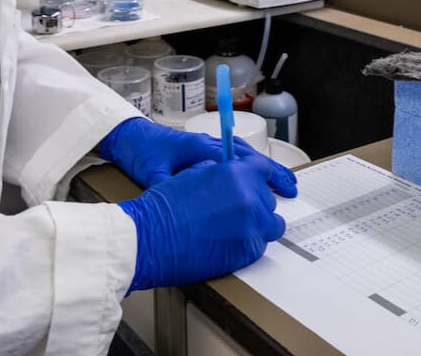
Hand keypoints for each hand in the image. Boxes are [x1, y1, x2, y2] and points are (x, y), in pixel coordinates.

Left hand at [99, 117, 296, 196]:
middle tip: (291, 188)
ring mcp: (210, 145)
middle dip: (272, 171)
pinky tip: (259, 179)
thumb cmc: (143, 154)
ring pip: (245, 154)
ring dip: (265, 168)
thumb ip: (168, 187)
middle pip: (249, 156)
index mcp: (201, 148)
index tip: (278, 188)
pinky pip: (236, 155)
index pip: (240, 161)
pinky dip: (251, 164)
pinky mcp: (207, 149)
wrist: (132, 137)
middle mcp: (210, 144)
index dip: (262, 174)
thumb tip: (182, 203)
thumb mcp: (153, 174)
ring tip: (283, 184)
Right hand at [118, 156, 288, 291]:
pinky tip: (231, 242)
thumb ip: (218, 173)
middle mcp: (249, 197)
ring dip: (258, 224)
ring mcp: (251, 226)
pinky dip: (249, 243)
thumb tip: (227, 175)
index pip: (264, 169)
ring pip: (270, 224)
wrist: (149, 238)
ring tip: (238, 228)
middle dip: (255, 202)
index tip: (264, 183)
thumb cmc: (163, 208)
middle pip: (267, 198)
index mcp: (235, 173)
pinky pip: (259, 245)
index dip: (261, 176)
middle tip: (237, 210)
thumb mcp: (192, 175)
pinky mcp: (247, 252)